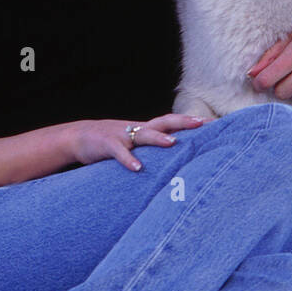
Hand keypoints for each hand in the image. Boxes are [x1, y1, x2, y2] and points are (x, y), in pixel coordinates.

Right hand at [68, 113, 209, 171]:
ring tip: (173, 143)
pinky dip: (128, 159)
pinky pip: (119, 152)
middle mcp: (137, 129)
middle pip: (163, 121)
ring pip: (143, 134)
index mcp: (145, 129)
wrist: (78, 136)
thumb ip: (152, 149)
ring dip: (158, 138)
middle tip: (201, 123)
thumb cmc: (112, 142)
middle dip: (182, 122)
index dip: (191, 122)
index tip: (214, 123)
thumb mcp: (133, 144)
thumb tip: (176, 158)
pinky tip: (137, 168)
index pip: (172, 122)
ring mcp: (121, 135)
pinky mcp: (106, 144)